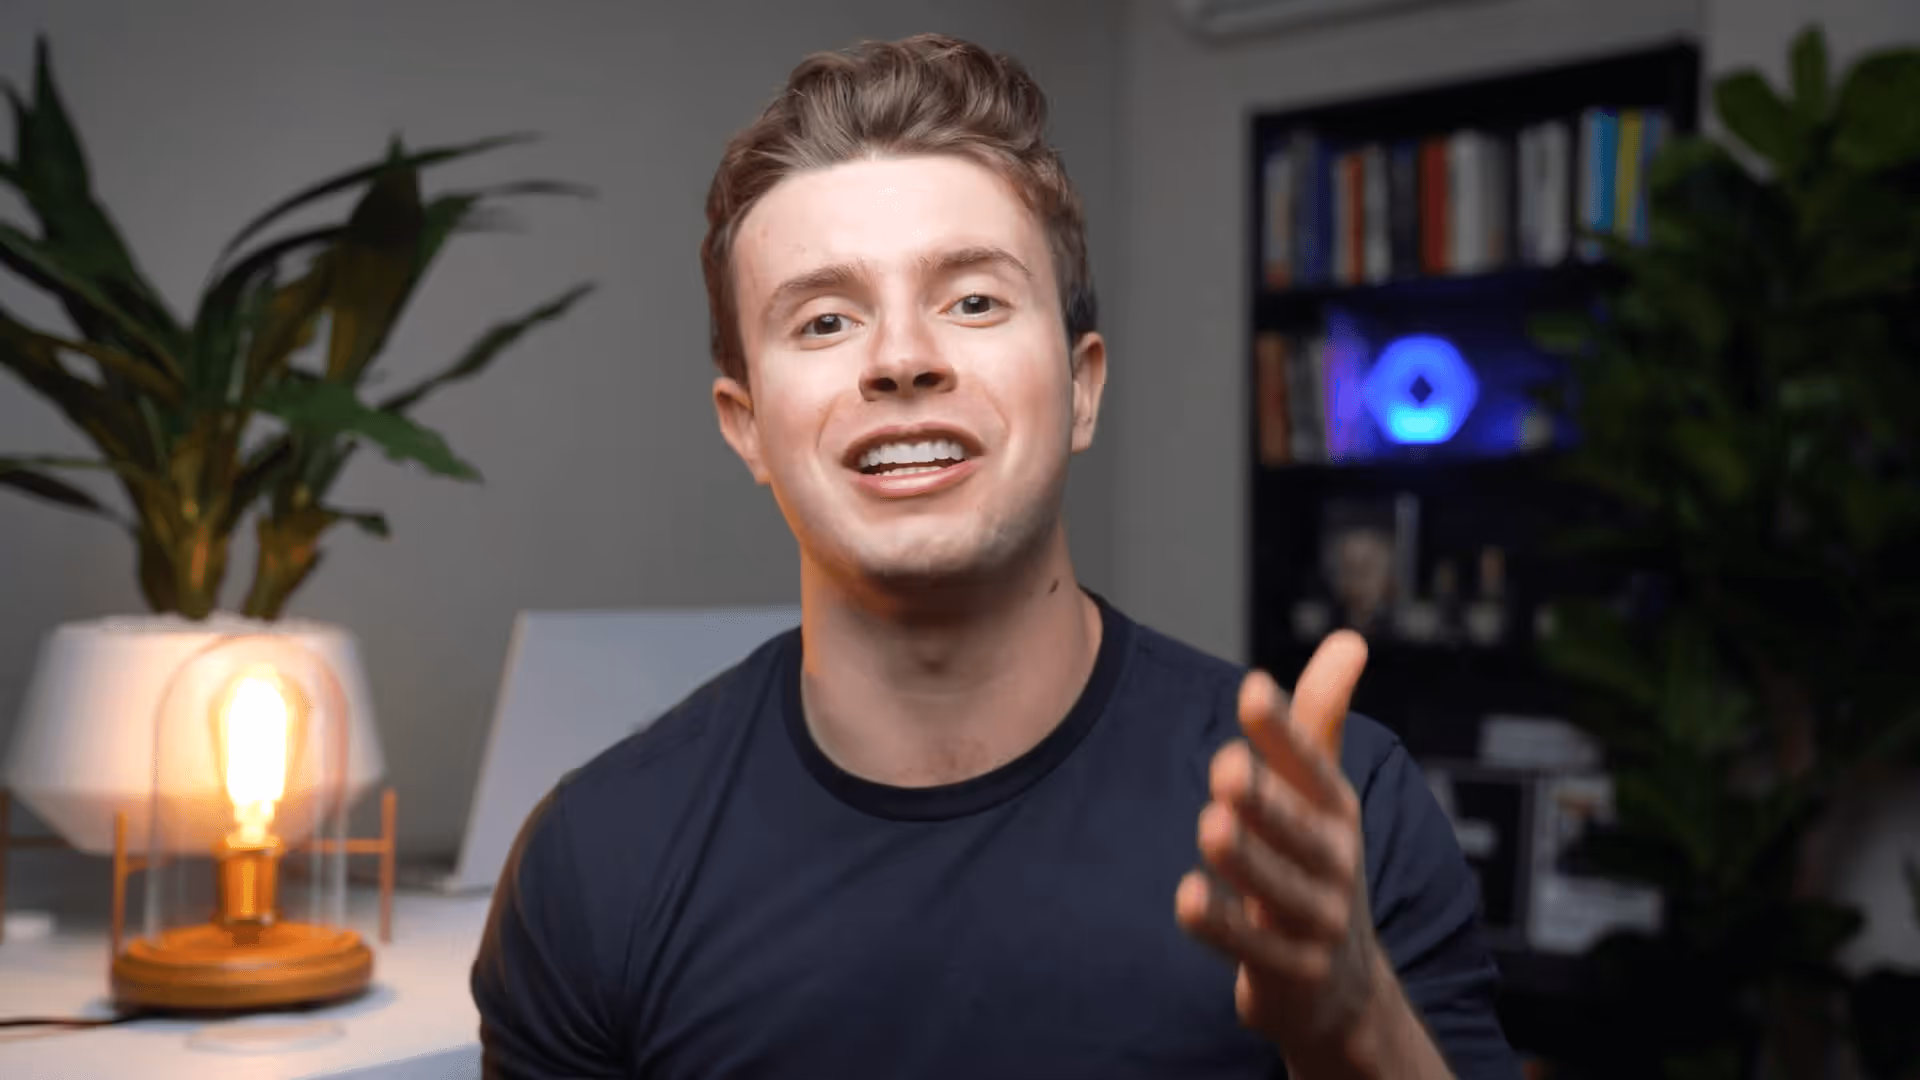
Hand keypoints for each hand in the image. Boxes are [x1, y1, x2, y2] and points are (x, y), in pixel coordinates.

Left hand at [1175, 631, 1383, 1062]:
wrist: (1342, 985)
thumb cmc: (1317, 862)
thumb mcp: (1324, 793)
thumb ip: (1320, 719)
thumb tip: (1350, 638)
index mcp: (1337, 811)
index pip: (1313, 765)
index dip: (1284, 731)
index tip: (1253, 688)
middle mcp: (1334, 863)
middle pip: (1299, 830)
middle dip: (1267, 800)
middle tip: (1228, 768)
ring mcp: (1316, 921)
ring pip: (1277, 887)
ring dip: (1246, 860)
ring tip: (1213, 825)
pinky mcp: (1292, 971)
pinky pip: (1252, 949)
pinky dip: (1220, 926)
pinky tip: (1187, 897)